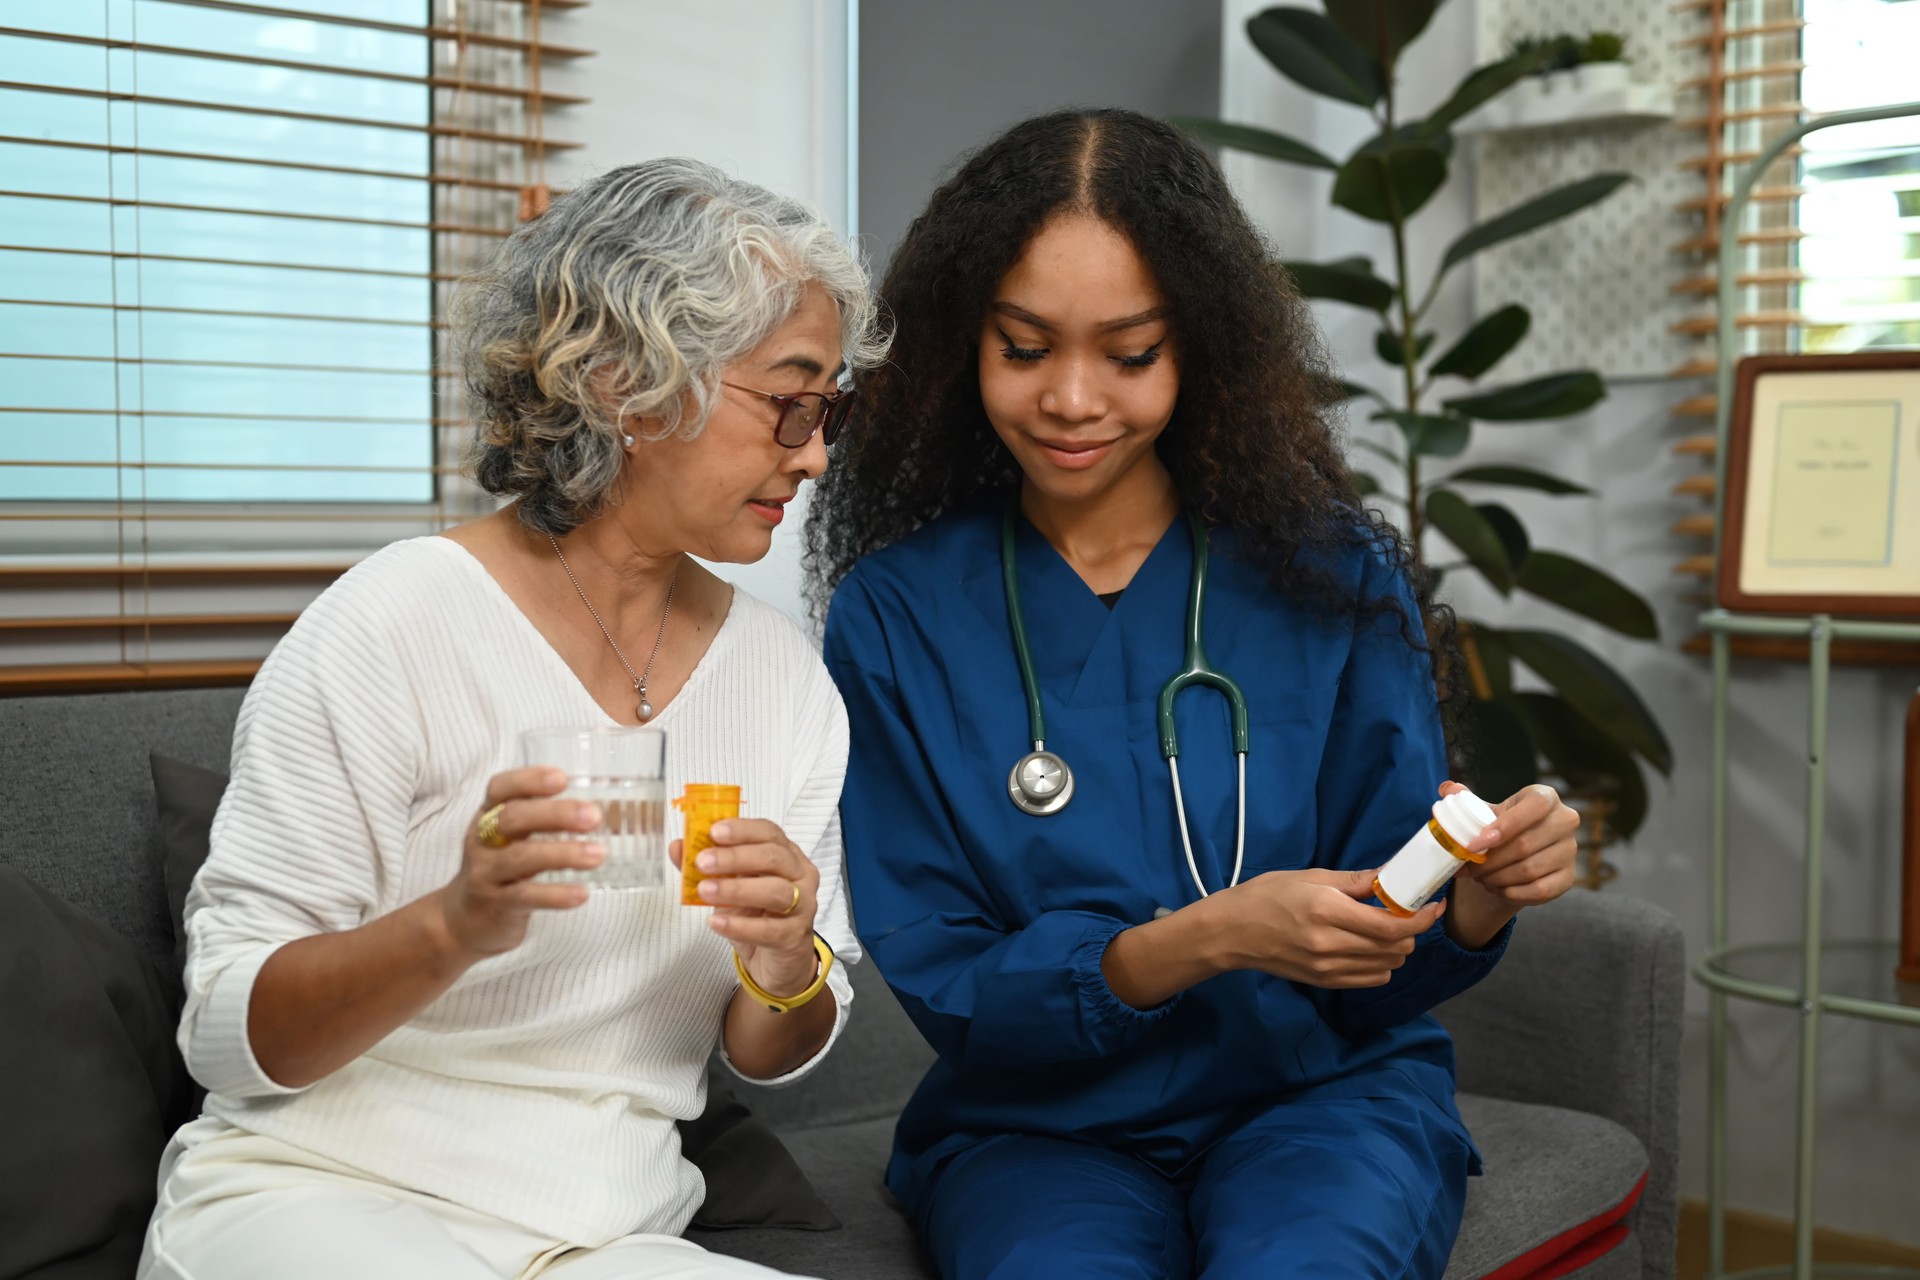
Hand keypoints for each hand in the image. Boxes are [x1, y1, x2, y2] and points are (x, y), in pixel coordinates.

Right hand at [434, 767, 602, 958]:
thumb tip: (599, 809)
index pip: (500, 788)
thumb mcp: (510, 838)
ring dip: (563, 854)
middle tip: (594, 816)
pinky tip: (582, 894)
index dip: (529, 780)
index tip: (562, 778)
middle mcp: (482, 841)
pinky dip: (555, 895)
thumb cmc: (501, 868)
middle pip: (512, 819)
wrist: (463, 920)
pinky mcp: (496, 905)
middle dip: (555, 814)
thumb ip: (542, 820)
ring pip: (521, 858)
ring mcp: (485, 873)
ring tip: (598, 855)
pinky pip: (526, 897)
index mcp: (488, 816)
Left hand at [671, 818, 820, 998]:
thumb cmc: (756, 914)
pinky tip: (716, 922)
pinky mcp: (794, 936)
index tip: (714, 831)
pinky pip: (769, 929)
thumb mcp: (729, 885)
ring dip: (736, 889)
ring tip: (705, 891)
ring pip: (775, 891)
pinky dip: (740, 925)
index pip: (769, 832)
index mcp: (785, 854)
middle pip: (773, 857)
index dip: (742, 829)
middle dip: (735, 857)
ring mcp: (802, 906)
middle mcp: (799, 875)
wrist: (775, 958)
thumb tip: (678, 847)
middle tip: (703, 862)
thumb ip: (705, 865)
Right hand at [1214, 867, 1444, 987]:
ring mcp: (1327, 968)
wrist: (1231, 932)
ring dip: (1396, 948)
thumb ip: (1356, 881)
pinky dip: (1380, 963)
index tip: (1433, 906)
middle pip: (1396, 948)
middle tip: (1404, 913)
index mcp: (1326, 910)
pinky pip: (1370, 978)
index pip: (1391, 927)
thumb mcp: (1310, 876)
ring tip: (1383, 929)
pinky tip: (1368, 946)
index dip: (1421, 919)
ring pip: (1388, 966)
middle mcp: (1329, 944)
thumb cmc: (1266, 896)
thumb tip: (1392, 876)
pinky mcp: (1324, 982)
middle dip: (1410, 931)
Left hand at [1444, 780, 1579, 945]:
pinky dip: (1514, 892)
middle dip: (1491, 861)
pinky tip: (1497, 889)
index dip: (1502, 827)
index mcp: (1545, 797)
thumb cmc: (1502, 827)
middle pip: (1525, 844)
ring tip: (1480, 877)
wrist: (1519, 853)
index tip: (1473, 846)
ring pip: (1530, 869)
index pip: (1532, 808)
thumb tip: (1447, 789)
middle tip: (1469, 868)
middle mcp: (1565, 821)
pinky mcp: (1569, 877)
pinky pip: (1540, 889)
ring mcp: (1570, 850)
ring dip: (1499, 877)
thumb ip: (1466, 800)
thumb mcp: (1486, 811)